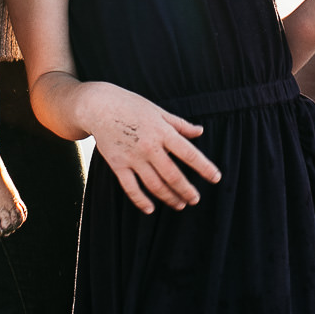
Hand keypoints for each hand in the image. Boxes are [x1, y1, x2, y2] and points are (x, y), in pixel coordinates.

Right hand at [81, 82, 220, 214]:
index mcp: (162, 131)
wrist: (99, 106)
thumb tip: (200, 132)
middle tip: (195, 199)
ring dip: (169, 197)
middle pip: (173, 175)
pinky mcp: (118, 164)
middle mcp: (149, 147)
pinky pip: (131, 188)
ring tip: (180, 205)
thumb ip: (180, 124)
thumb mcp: (158, 111)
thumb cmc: (131, 105)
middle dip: (186, 190)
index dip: (204, 167)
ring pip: (154, 185)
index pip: (188, 153)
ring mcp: (133, 157)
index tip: (216, 178)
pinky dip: (141, 200)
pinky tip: (150, 208)